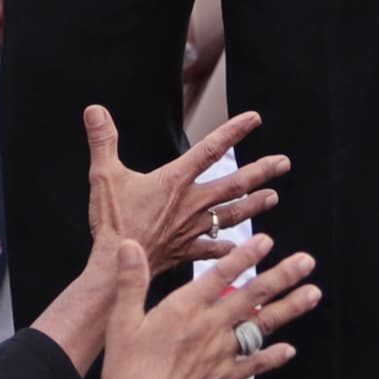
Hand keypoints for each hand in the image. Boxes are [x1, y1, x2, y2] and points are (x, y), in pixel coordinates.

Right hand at [79, 104, 284, 269]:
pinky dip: (228, 248)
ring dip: (254, 205)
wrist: (117, 268)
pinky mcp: (187, 251)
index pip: (210, 150)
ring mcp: (192, 229)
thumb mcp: (104, 175)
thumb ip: (102, 141)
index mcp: (175, 181)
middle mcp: (190, 203)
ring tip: (274, 197)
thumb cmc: (113, 222)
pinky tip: (240, 247)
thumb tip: (95, 110)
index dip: (233, 132)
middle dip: (260, 172)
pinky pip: (214, 249)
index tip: (255, 119)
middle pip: (233, 184)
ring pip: (231, 215)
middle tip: (283, 163)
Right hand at [100, 232, 318, 378]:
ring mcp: (222, 354)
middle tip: (307, 261)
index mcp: (184, 309)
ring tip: (314, 294)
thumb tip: (128, 243)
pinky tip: (290, 350)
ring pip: (261, 326)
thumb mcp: (121, 321)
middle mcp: (210, 328)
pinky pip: (254, 364)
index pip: (220, 275)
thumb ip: (130, 281)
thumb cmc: (127, 369)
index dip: (245, 256)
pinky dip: (273, 357)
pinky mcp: (224, 378)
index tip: (267, 240)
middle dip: (282, 276)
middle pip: (252, 296)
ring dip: (289, 309)